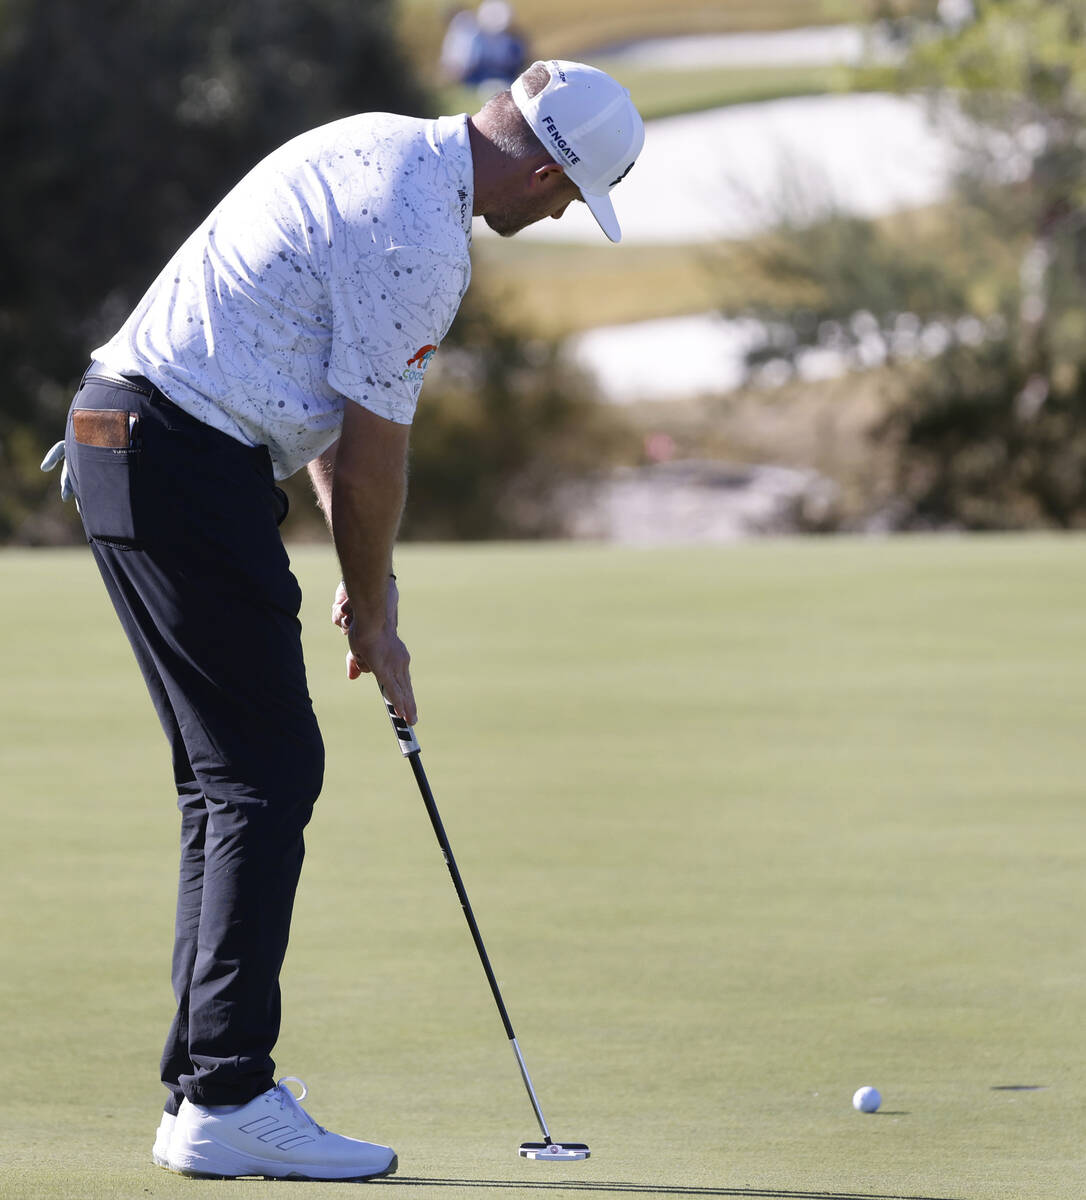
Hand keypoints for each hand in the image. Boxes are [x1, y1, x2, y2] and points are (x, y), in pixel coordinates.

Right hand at [335, 577, 416, 724]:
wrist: (370, 616)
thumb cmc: (364, 628)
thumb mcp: (359, 650)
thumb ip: (357, 664)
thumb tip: (353, 676)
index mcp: (397, 659)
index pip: (402, 682)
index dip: (405, 696)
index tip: (409, 707)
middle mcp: (400, 664)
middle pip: (405, 689)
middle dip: (408, 705)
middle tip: (412, 721)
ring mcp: (394, 667)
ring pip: (401, 692)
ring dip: (405, 708)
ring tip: (410, 722)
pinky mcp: (385, 669)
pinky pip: (393, 690)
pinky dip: (398, 702)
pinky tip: (402, 712)